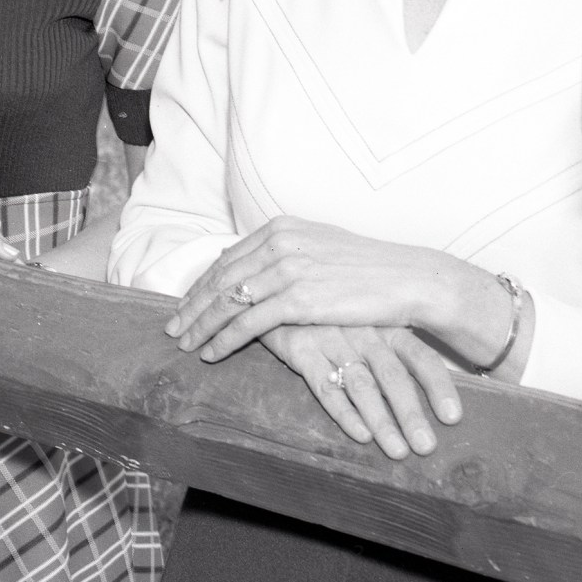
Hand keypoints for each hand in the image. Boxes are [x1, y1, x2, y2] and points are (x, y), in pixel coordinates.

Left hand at [166, 216, 479, 362]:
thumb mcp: (320, 245)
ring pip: (227, 302)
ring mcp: (286, 269)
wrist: (409, 279)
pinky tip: (210, 353)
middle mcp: (278, 243)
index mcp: (281, 227)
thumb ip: (284, 250)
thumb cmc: (369, 267)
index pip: (228, 259)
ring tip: (183, 343)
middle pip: (220, 279)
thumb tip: (250, 260)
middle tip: (171, 327)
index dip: (203, 284)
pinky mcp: (297, 299)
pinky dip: (223, 339)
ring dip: (200, 325)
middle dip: (192, 306)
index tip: (186, 303)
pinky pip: (247, 323)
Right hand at [260, 324, 462, 459]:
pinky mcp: (301, 349)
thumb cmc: (330, 311)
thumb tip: (426, 394)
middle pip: (393, 376)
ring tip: (397, 451)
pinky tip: (360, 434)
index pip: (420, 356)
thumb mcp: (365, 318)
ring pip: (362, 385)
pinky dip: (344, 412)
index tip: (453, 418)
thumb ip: (392, 349)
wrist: (274, 288)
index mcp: (385, 324)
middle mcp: (363, 333)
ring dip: (382, 421)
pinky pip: (325, 385)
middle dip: (411, 414)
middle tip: (425, 447)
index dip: (439, 386)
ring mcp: (331, 340)